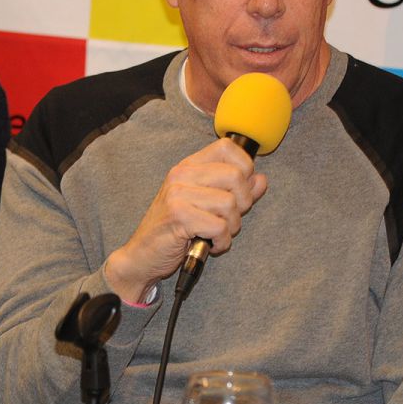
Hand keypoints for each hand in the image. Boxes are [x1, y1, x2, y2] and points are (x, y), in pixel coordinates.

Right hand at [105, 138, 267, 301]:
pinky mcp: (178, 216)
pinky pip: (219, 227)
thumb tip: (261, 180)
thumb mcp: (206, 205)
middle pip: (236, 176)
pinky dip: (222, 241)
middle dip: (243, 203)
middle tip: (229, 219)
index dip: (245, 167)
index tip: (240, 189)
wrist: (142, 256)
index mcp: (189, 166)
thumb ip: (235, 190)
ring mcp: (178, 194)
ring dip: (231, 226)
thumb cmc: (175, 230)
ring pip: (230, 203)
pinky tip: (211, 244)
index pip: (228, 147)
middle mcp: (182, 174)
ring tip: (217, 234)